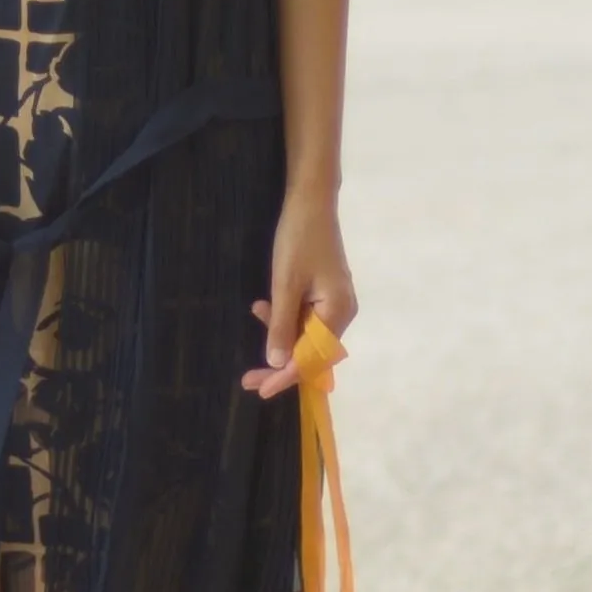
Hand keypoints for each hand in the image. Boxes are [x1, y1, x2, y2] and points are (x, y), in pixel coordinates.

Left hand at [241, 187, 356, 400]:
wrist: (310, 201)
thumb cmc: (298, 239)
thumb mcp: (284, 285)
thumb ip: (281, 325)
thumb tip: (278, 363)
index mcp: (337, 312)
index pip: (311, 356)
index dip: (286, 376)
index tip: (261, 389)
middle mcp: (341, 312)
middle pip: (310, 351)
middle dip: (280, 364)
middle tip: (249, 380)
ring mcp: (333, 303)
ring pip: (304, 335)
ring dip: (279, 337)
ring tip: (256, 329)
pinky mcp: (323, 293)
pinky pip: (303, 317)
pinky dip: (283, 317)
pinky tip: (262, 307)